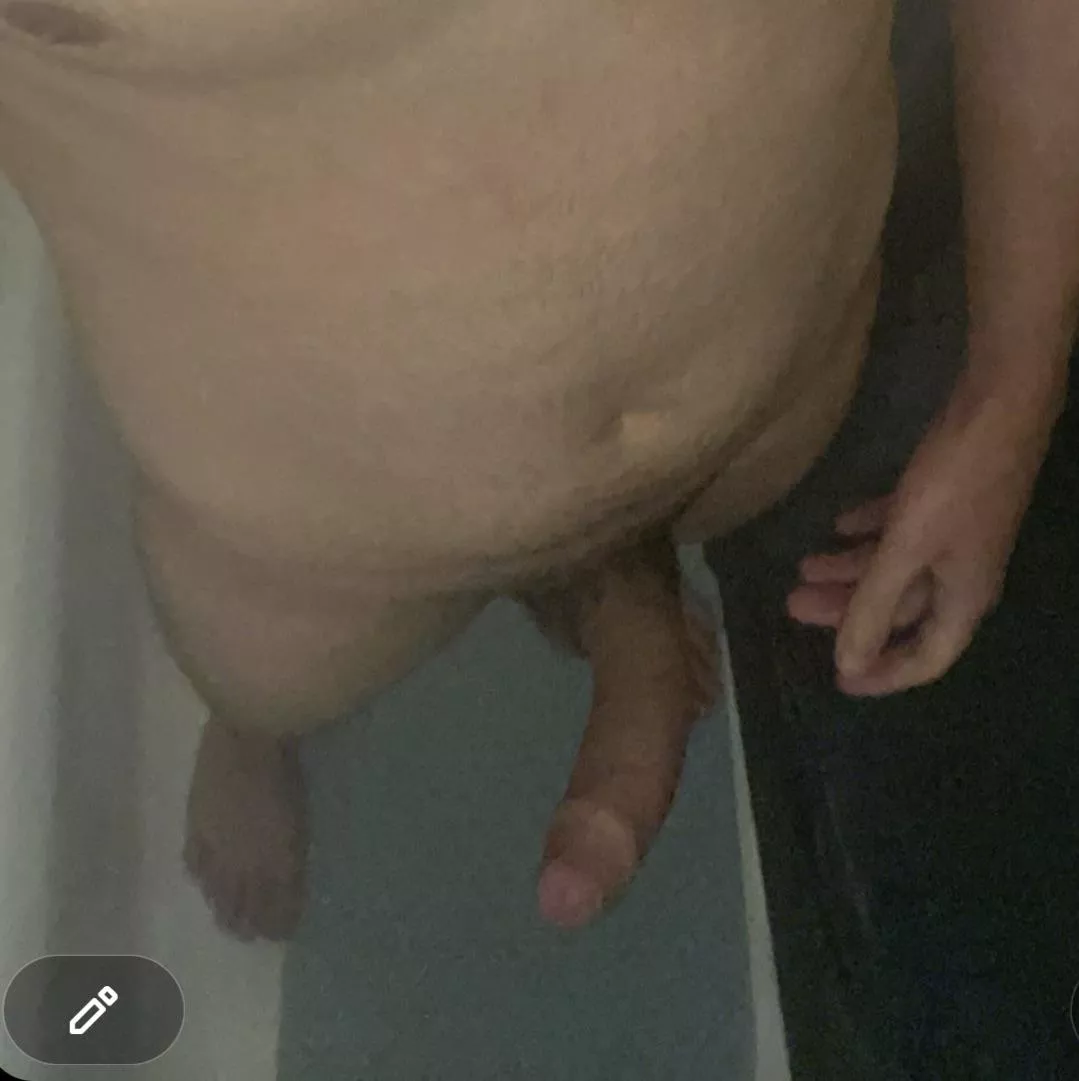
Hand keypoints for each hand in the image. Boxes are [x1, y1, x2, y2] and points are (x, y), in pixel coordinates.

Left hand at [787, 369, 1063, 695]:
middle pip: (899, 611)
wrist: (998, 404)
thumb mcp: (906, 549)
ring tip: (803, 563)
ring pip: (894, 569)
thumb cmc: (954, 484)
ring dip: (848, 571)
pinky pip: (899, 531)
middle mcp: (961, 574)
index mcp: (963, 598)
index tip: (839, 681)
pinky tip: (838, 526)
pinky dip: (868, 534)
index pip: (926, 659)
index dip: (883, 674)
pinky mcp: (943, 500)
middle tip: (793, 604)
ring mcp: (953, 537)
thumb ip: (873, 606)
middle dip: (846, 613)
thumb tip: (847, 665)